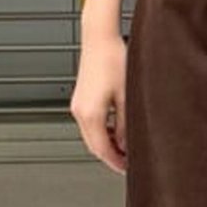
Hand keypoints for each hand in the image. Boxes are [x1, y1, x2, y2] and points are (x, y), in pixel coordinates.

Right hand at [70, 32, 128, 172]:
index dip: (116, 162)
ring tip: (125, 147)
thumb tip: (128, 143)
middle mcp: (80, 111)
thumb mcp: (127, 96)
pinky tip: (116, 130)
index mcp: (90, 114)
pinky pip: (90, 123)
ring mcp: (78, 104)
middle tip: (128, 162)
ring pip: (91, 134)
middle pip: (94, 145)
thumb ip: (127, 124)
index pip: (102, 149)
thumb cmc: (113, 59)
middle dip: (111, 156)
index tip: (127, 169)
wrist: (99, 38)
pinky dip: (102, 131)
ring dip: (106, 143)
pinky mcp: (81, 97)